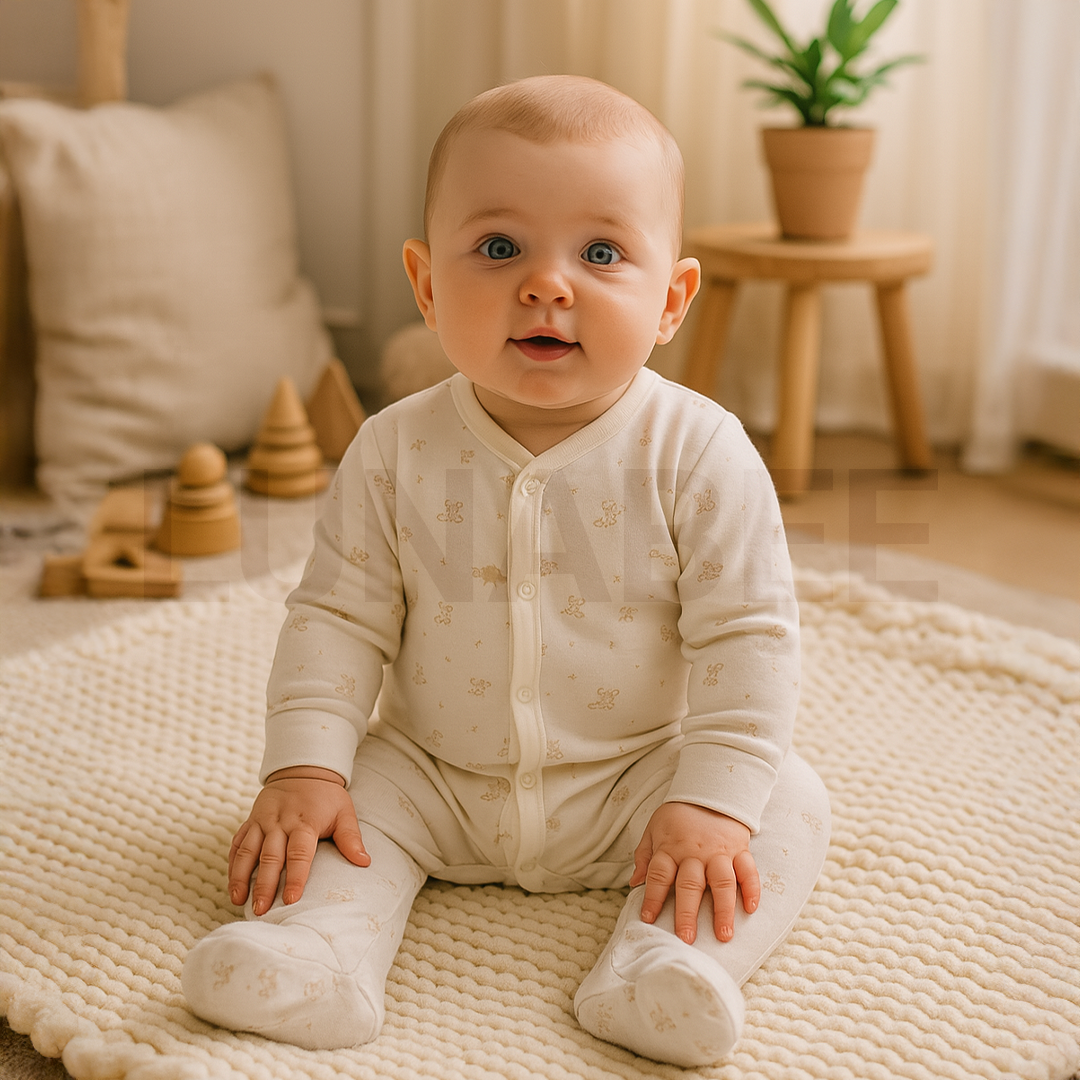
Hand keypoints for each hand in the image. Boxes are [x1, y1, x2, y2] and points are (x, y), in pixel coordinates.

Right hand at [228, 767, 369, 914]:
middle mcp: (280, 822)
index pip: (299, 853)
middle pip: (270, 856)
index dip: (295, 877)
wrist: (302, 770)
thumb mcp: (344, 811)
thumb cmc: (326, 796)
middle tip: (260, 911)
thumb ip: (351, 838)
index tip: (290, 900)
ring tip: (238, 901)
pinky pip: (237, 843)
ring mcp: (262, 821)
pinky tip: (231, 884)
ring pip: (247, 851)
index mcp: (305, 822)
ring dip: (241, 877)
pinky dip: (232, 864)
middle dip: (263, 885)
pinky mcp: (250, 821)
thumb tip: (364, 862)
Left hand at [629, 801, 759, 943]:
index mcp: (671, 848)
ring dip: (723, 909)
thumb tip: (634, 884)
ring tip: (724, 935)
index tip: (648, 920)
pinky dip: (751, 889)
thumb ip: (644, 856)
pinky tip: (750, 908)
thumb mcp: (654, 829)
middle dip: (687, 913)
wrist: (710, 789)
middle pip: (689, 884)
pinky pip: (748, 870)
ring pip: (722, 882)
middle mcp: (694, 852)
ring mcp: (719, 852)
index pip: (658, 875)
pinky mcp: (740, 849)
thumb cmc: (678, 816)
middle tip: (686, 939)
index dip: (652, 898)